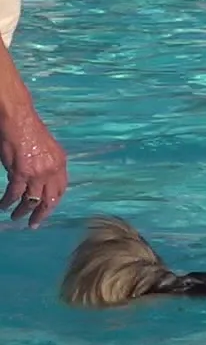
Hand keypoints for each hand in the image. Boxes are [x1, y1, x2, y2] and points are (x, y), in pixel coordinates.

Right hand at [0, 110, 67, 227]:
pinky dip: (8, 201)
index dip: (53, 203)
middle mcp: (52, 170)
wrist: (18, 120)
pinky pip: (15, 193)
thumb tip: (39, 182)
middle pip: (50, 199)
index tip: (46, 211)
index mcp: (60, 164)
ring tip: (16, 217)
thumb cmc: (30, 132)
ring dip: (23, 211)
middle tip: (34, 224)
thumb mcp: (47, 150)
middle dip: (41, 214)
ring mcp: (37, 173)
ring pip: (32, 199)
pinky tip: (4, 205)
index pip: (60, 190)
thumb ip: (47, 166)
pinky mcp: (21, 173)